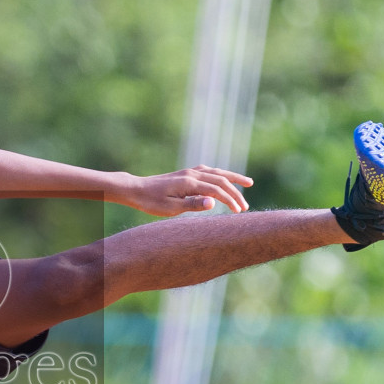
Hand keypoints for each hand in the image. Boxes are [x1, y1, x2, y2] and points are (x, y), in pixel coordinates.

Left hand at [123, 166, 251, 215]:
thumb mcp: (170, 208)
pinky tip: (224, 178)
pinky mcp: (185, 173)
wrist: (135, 189)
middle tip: (246, 206)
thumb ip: (193, 204)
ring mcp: (189, 172)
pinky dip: (220, 175)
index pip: (216, 190)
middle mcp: (191, 174)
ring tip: (248, 184)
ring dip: (233, 178)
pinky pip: (209, 171)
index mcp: (189, 183)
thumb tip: (213, 202)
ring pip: (217, 172)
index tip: (239, 211)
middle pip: (221, 180)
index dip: (230, 200)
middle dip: (236, 192)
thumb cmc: (151, 202)